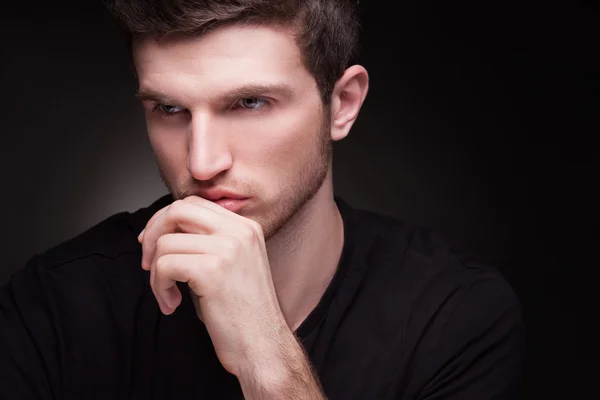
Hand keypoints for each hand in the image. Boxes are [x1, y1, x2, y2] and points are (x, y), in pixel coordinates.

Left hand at [138, 195, 288, 375]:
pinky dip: (159, 287)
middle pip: (178, 209)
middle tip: (149, 264)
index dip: (166, 220)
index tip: (154, 244)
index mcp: (246, 227)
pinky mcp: (213, 270)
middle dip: (153, 233)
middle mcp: (239, 231)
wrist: (263, 345)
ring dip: (155, 272)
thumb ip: (208, 242)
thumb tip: (165, 230)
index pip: (194, 203)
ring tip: (168, 294)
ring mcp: (228, 248)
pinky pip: (165, 266)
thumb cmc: (242, 313)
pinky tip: (172, 304)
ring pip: (166, 241)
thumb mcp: (231, 265)